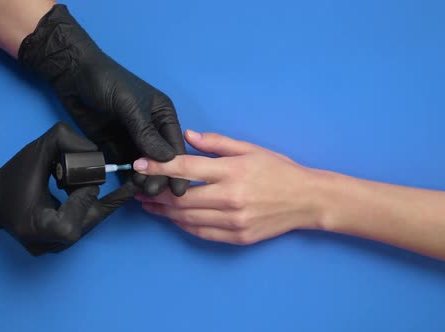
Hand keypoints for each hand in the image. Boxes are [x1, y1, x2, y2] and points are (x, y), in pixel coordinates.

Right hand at [0, 122, 136, 255]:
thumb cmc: (11, 178)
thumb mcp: (36, 151)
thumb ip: (63, 141)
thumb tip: (94, 149)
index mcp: (40, 228)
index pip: (77, 212)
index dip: (84, 192)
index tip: (83, 176)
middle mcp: (51, 244)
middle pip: (90, 218)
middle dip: (97, 194)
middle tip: (108, 178)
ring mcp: (57, 248)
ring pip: (92, 222)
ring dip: (105, 200)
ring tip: (132, 183)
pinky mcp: (62, 244)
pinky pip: (88, 224)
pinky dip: (102, 206)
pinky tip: (125, 192)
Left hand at [18, 4, 188, 196]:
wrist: (72, 75)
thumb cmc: (106, 82)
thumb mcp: (129, 105)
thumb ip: (146, 132)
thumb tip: (166, 159)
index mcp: (162, 115)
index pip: (175, 145)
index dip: (178, 167)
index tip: (178, 188)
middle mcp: (152, 130)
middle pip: (161, 160)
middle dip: (160, 176)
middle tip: (154, 191)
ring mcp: (132, 140)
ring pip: (144, 166)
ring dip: (145, 179)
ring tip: (142, 191)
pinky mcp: (114, 146)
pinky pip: (124, 166)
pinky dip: (128, 178)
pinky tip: (129, 188)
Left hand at [133, 130, 324, 244]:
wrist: (307, 200)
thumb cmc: (278, 170)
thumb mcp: (250, 149)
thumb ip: (217, 143)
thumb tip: (188, 135)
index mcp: (232, 171)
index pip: (185, 168)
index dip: (158, 167)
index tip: (138, 165)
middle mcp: (230, 198)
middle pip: (180, 197)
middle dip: (154, 193)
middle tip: (138, 189)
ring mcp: (233, 221)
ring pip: (186, 218)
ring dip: (164, 211)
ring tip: (148, 205)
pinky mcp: (236, 237)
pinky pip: (201, 232)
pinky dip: (183, 225)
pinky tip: (173, 217)